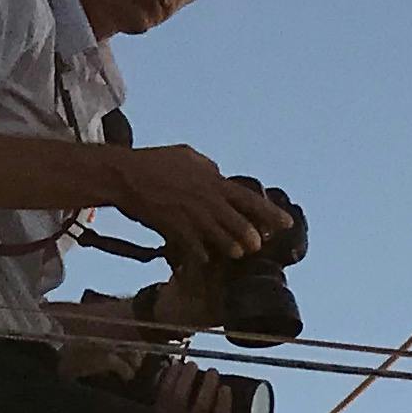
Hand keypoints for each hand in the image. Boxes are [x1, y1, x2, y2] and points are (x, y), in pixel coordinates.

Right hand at [107, 143, 285, 265]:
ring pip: (226, 242)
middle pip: (244, 228)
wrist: (122, 175)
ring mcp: (194, 217)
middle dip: (253, 240)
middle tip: (255, 244)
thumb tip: (221, 175)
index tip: (288, 225)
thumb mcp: (187, 156)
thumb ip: (209, 168)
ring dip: (232, 249)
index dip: (272, 214)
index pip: (251, 200)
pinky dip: (203, 256)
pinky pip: (198, 251)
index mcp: (214, 182)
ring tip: (234, 251)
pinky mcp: (177, 230)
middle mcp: (209, 201)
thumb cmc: (154, 163)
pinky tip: (203, 256)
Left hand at [143, 355, 256, 412]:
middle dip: (209, 385)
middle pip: (201, 407)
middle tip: (213, 372)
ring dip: (188, 376)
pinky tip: (175, 367)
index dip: (224, 402)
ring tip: (193, 365)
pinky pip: (163, 390)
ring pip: (180, 395)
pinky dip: (170, 375)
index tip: (226, 388)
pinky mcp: (157, 410)